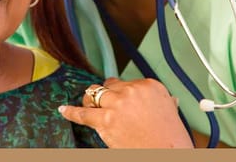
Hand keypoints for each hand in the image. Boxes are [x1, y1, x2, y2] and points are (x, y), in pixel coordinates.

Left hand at [59, 77, 193, 147]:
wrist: (167, 153)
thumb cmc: (171, 137)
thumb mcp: (172, 112)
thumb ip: (165, 102)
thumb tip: (169, 101)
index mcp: (150, 86)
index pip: (129, 82)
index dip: (123, 92)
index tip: (121, 99)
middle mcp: (133, 90)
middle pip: (110, 85)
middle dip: (107, 95)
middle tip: (106, 104)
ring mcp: (118, 103)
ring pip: (95, 94)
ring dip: (90, 100)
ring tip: (88, 105)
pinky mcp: (106, 119)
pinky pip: (83, 113)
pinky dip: (71, 112)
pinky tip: (64, 110)